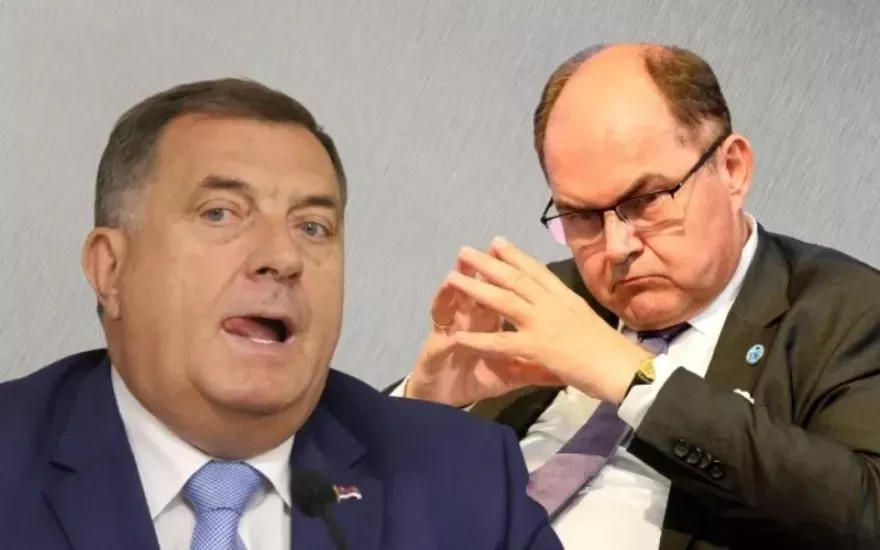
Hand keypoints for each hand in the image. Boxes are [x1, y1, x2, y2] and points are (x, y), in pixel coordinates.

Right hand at [405, 253, 562, 406]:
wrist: (442, 402)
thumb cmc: (475, 383)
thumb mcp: (510, 376)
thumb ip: (533, 366)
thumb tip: (563, 364)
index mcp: (492, 324)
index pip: (509, 298)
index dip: (518, 280)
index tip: (531, 262)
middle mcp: (472, 320)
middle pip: (484, 289)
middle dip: (490, 267)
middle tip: (495, 244)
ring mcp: (453, 328)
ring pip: (459, 296)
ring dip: (463, 276)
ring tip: (466, 258)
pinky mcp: (436, 342)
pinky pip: (440, 320)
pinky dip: (442, 302)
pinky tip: (445, 288)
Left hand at [444, 237, 651, 404]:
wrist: (624, 369)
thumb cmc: (612, 351)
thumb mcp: (588, 322)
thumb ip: (568, 313)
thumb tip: (557, 307)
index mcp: (566, 298)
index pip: (537, 271)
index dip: (515, 255)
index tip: (496, 242)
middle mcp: (553, 305)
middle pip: (515, 278)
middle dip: (488, 263)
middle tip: (465, 251)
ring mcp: (544, 324)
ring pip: (504, 300)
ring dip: (476, 288)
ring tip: (452, 278)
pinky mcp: (538, 347)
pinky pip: (502, 342)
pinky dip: (479, 339)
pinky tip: (459, 335)